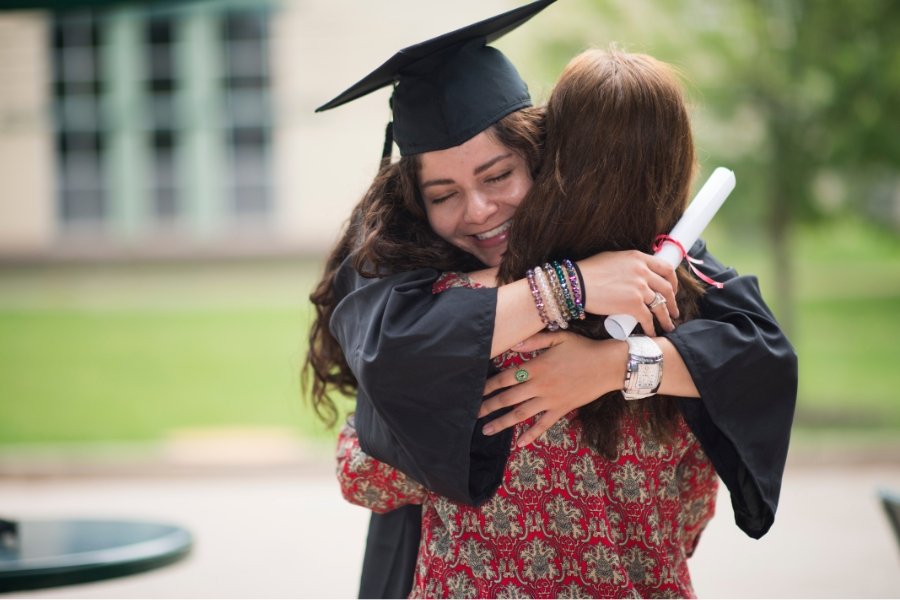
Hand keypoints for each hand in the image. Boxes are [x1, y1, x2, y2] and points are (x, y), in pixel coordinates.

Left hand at [480, 331, 626, 447]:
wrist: (609, 365)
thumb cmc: (583, 348)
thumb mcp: (559, 337)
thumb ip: (534, 341)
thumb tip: (513, 345)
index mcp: (536, 367)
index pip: (505, 378)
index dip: (488, 386)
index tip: (475, 392)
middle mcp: (540, 385)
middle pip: (508, 398)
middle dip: (488, 406)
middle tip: (473, 414)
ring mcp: (550, 400)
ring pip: (521, 414)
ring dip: (502, 423)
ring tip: (487, 431)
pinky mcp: (561, 409)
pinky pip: (543, 425)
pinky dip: (531, 435)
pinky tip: (519, 444)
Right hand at [576, 250, 678, 335]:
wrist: (576, 284)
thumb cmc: (588, 271)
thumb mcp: (613, 258)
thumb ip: (629, 264)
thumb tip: (635, 272)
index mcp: (639, 258)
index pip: (666, 268)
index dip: (673, 281)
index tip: (672, 290)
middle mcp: (643, 271)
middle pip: (667, 288)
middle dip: (672, 302)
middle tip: (673, 311)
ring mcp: (639, 288)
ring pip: (660, 306)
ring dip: (666, 318)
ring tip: (668, 326)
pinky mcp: (633, 305)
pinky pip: (648, 318)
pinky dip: (651, 328)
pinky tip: (652, 332)